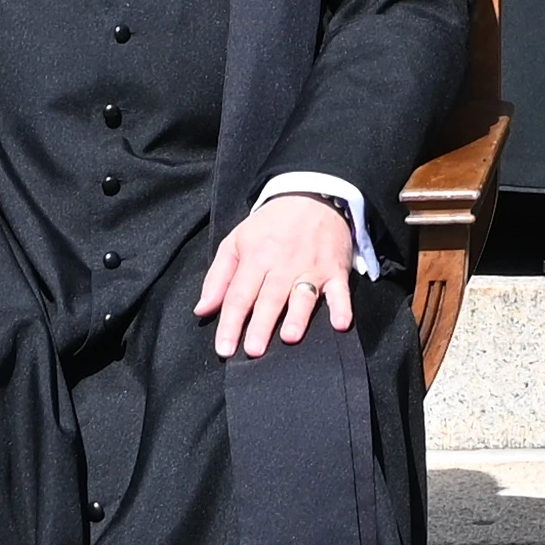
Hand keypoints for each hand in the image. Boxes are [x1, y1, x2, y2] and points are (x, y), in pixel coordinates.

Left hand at [197, 188, 362, 354]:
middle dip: (261, 325)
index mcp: (256, 258)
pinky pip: (340, 291)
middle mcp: (283, 265)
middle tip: (253, 351)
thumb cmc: (271, 225)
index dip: (231, 323)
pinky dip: (342, 306)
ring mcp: (311, 267)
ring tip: (290, 337)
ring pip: (303, 294)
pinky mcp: (336, 270)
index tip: (224, 348)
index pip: (239, 294)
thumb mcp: (236, 241)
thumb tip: (202, 309)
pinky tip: (340, 323)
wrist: (313, 193)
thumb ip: (218, 277)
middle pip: (270, 298)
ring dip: (298, 315)